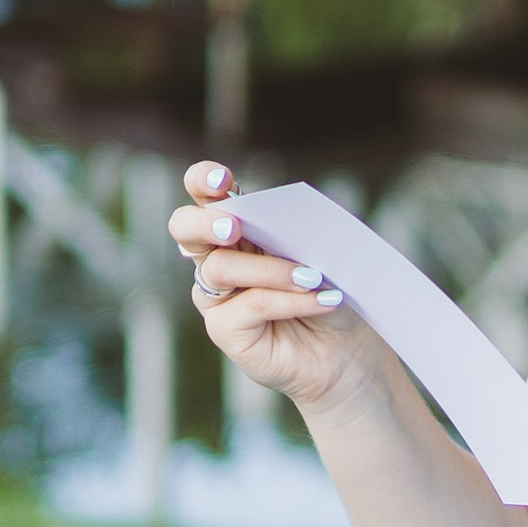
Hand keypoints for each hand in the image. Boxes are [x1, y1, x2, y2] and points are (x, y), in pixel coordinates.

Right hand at [171, 164, 371, 411]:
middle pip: (184, 228)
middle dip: (204, 222)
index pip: (204, 193)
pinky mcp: (224, 329)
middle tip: (232, 227)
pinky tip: (321, 299)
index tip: (222, 180)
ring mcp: (215, 295)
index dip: (203, 180)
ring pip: (220, 268)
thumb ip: (294, 230)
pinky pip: (249, 304)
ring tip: (312, 276)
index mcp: (236, 225)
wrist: (343, 346)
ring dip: (269, 269)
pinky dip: (288, 299)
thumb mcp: (317, 250)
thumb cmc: (328, 290)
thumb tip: (284, 218)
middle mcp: (217, 256)